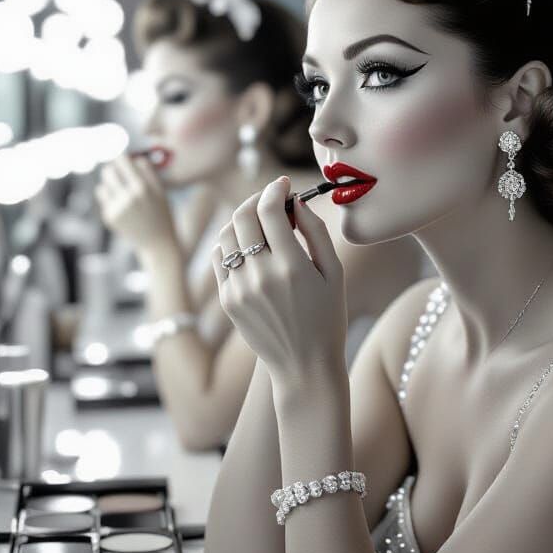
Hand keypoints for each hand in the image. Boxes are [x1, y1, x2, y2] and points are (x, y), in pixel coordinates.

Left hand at [96, 154, 178, 258]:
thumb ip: (147, 172)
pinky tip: (121, 205)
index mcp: (143, 187)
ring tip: (120, 189)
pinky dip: (109, 198)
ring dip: (109, 184)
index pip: (124, 160)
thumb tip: (130, 156)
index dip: (121, 157)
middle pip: (108, 170)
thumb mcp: (161, 191)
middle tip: (117, 171)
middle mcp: (129, 197)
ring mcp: (118, 208)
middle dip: (112, 169)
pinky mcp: (110, 217)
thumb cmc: (161, 213)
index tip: (122, 158)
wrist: (158, 243)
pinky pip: (103, 198)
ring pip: (102, 184)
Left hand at [211, 176, 346, 389]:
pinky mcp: (227, 300)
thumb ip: (316, 232)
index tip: (283, 185)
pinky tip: (248, 245)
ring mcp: (239, 289)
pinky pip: (219, 258)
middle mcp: (260, 276)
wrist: (303, 366)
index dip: (275, 190)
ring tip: (260, 222)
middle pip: (243, 216)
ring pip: (226, 234)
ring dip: (242, 219)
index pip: (269, 210)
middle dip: (257, 198)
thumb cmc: (327, 318)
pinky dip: (230, 242)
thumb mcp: (334, 274)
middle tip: (271, 199)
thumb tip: (297, 202)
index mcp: (291, 267)